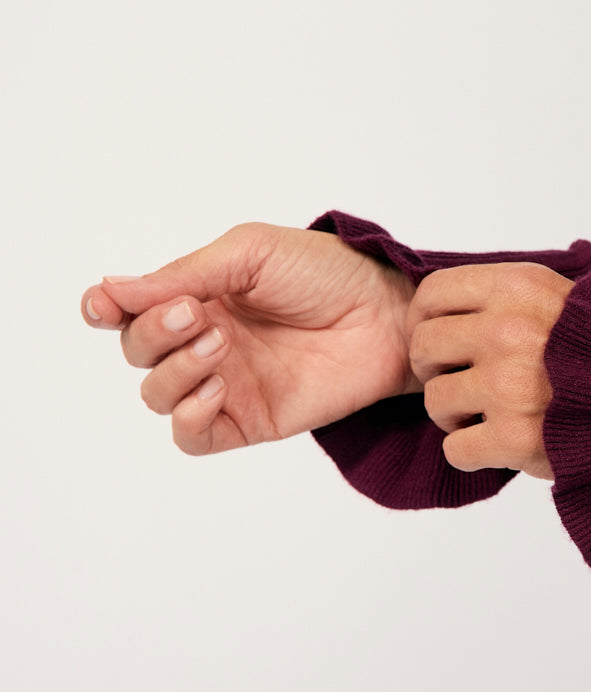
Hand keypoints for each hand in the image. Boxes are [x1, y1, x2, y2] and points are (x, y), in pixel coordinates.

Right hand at [80, 223, 420, 454]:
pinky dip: (188, 415)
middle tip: (196, 314)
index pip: (128, 312)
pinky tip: (216, 387)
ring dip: (174, 369)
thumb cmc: (325, 273)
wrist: (385, 313)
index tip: (104, 306)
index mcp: (197, 295)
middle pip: (137, 352)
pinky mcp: (249, 420)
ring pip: (157, 394)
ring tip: (220, 345)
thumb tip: (112, 290)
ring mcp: (225, 383)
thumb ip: (183, 274)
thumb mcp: (248, 254)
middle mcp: (203, 340)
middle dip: (153, 333)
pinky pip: (191, 437)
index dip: (105, 310)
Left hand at [406, 262, 573, 479]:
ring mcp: (509, 385)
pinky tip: (498, 446)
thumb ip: (519, 299)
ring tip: (487, 417)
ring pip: (435, 400)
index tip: (438, 339)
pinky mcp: (514, 438)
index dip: (426, 320)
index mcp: (521, 290)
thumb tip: (463, 304)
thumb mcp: (573, 299)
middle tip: (460, 384)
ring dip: (454, 415)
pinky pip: (455, 449)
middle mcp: (509, 331)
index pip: (434, 293)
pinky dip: (472, 454)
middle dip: (435, 370)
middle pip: (424, 346)